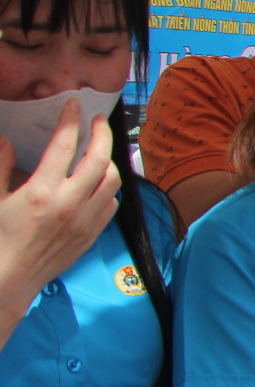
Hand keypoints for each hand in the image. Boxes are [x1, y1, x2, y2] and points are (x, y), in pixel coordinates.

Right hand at [0, 102, 117, 312]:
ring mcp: (84, 221)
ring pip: (113, 181)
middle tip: (97, 121)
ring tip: (98, 151)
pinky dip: (108, 189)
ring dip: (108, 161)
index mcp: (41, 192)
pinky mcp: (90, 236)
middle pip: (100, 159)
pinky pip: (110, 205)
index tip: (73, 105)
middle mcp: (69, 204)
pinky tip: (96, 184)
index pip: (64, 145)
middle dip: (101, 134)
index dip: (70, 121)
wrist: (6, 281)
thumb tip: (5, 140)